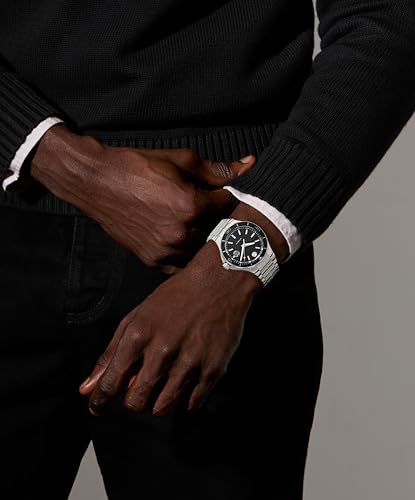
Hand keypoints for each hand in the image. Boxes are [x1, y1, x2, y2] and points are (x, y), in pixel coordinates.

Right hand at [31, 124, 255, 272]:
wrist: (97, 183)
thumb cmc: (136, 167)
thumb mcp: (180, 160)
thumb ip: (217, 170)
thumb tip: (247, 165)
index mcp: (192, 206)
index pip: (230, 206)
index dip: (230, 197)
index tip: (222, 194)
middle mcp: (182, 232)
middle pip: (219, 230)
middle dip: (219, 217)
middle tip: (209, 206)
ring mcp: (167, 250)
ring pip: (203, 249)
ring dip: (205, 236)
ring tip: (194, 220)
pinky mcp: (154, 260)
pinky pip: (183, 263)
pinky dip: (187, 251)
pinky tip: (182, 236)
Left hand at [79, 240, 260, 415]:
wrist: (219, 281)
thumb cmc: (175, 297)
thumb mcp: (138, 316)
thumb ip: (111, 353)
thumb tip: (86, 389)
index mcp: (139, 334)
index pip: (111, 382)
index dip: (99, 401)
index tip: (97, 407)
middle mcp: (163, 350)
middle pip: (136, 402)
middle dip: (133, 400)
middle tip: (141, 388)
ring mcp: (190, 361)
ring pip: (163, 408)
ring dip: (158, 402)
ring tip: (165, 382)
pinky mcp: (213, 369)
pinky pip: (191, 405)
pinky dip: (185, 399)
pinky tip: (186, 379)